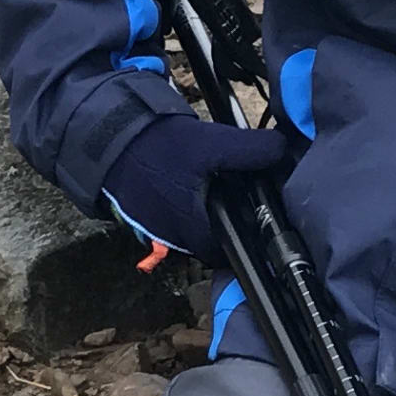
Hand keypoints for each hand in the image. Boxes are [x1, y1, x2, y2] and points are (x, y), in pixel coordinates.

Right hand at [101, 113, 289, 256]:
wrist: (112, 141)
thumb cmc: (160, 149)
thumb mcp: (214, 144)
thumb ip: (253, 151)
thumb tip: (283, 151)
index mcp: (196, 230)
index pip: (232, 254)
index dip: (250, 237)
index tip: (261, 218)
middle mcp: (177, 240)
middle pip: (214, 244)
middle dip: (229, 225)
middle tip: (243, 199)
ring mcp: (159, 232)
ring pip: (195, 233)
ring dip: (207, 216)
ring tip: (218, 188)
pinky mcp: (147, 219)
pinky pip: (176, 221)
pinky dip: (187, 207)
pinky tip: (192, 184)